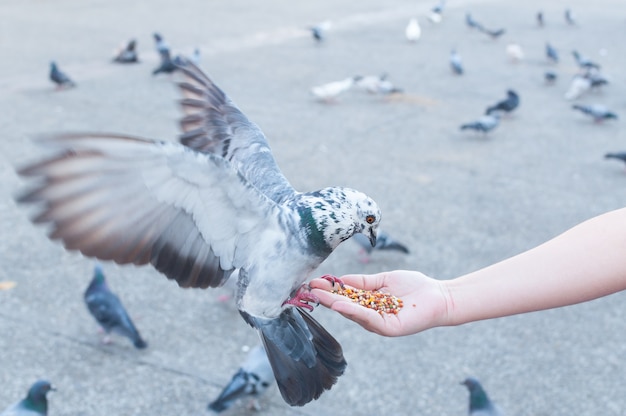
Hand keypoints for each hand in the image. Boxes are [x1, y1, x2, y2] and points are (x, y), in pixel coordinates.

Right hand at [310, 270, 449, 336]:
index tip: (315, 281)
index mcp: (370, 304)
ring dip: (335, 303)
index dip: (331, 289)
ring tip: (319, 294)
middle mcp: (371, 316)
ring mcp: (379, 324)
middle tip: (309, 289)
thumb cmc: (415, 286)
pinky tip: (341, 304)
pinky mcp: (388, 328)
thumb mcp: (383, 280)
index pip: (346, 296)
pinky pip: (368, 319)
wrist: (439, 296)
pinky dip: (353, 311)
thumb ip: (363, 282)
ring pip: (353, 313)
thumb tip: (341, 279)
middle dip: (327, 297)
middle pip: (345, 306)